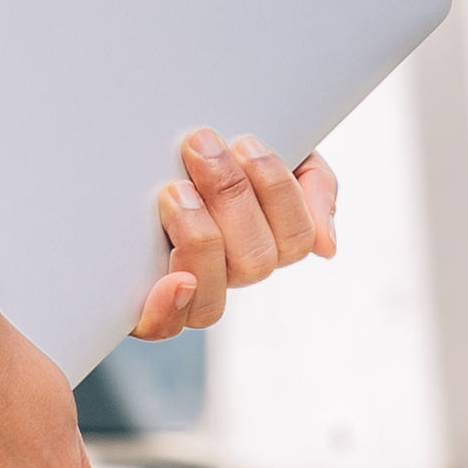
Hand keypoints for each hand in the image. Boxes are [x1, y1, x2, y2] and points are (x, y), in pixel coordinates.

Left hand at [131, 131, 338, 341]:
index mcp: (269, 238)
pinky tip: (174, 280)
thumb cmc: (216, 150)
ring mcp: (193, 289)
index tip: (245, 141)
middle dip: (230, 196)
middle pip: (256, 261)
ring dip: (200, 239)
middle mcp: (234, 271)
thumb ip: (313, 185)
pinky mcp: (148, 302)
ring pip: (214, 297)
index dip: (275, 190)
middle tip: (200, 146)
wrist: (142, 149)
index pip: (295, 238)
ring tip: (175, 189)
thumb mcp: (281, 151)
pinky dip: (169, 308)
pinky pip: (165, 326)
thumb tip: (325, 247)